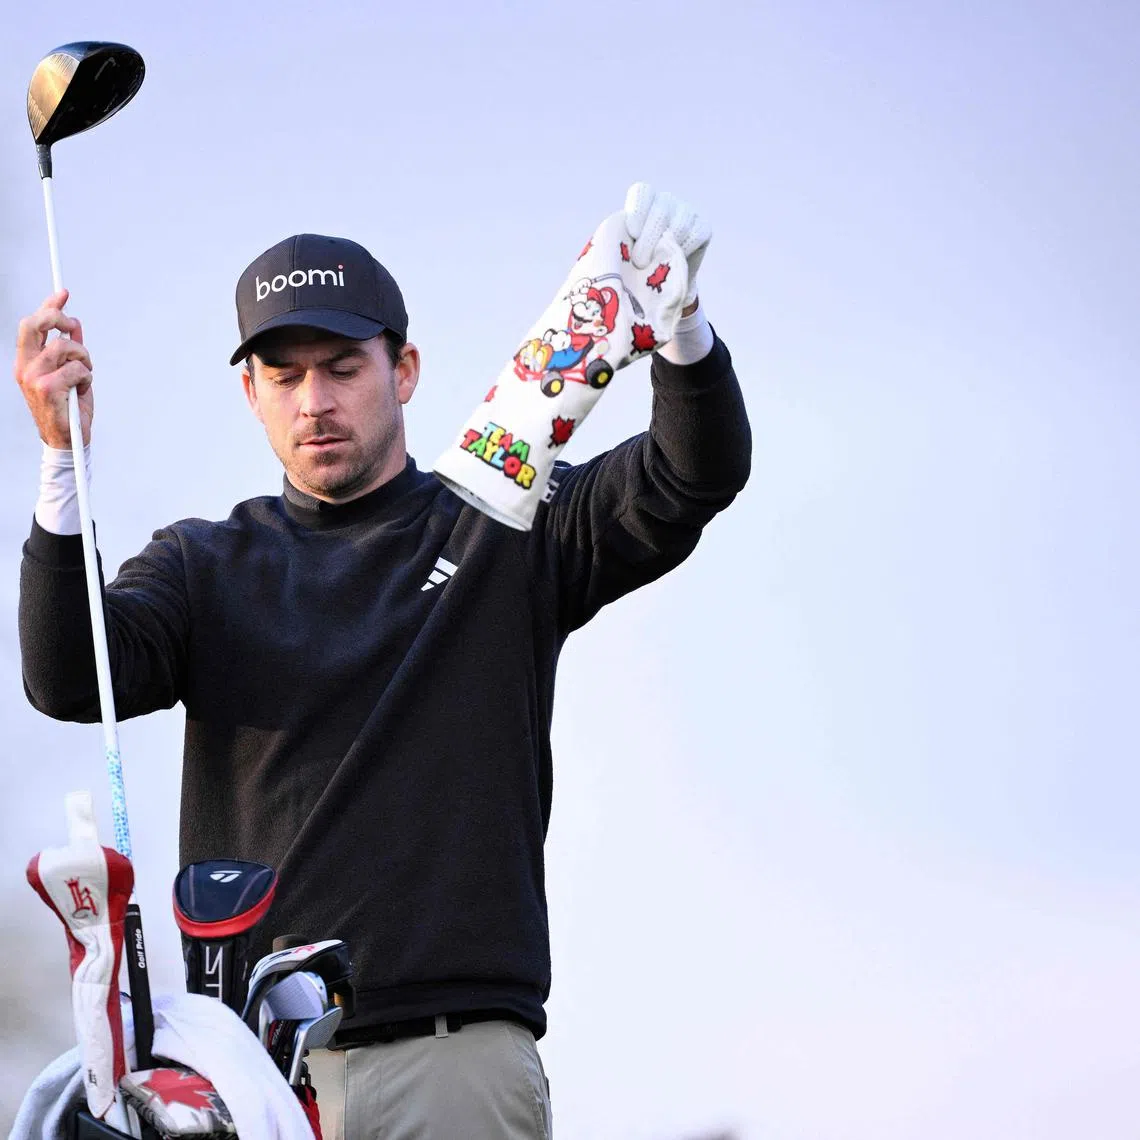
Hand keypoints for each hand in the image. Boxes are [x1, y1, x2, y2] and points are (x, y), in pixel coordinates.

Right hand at [13, 289, 92, 448]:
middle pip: (38, 324)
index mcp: (26, 362)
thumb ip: (70, 351)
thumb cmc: (68, 409)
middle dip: (61, 319)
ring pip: (65, 347)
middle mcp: (24, 367)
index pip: (32, 325)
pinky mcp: (48, 389)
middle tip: (75, 329)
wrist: (67, 442)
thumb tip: (75, 326)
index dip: (48, 306)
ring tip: (84, 375)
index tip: (63, 293)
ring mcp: (33, 378)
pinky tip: (82, 391)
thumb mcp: (70, 374)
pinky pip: (77, 369)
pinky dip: (87, 378)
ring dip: (84, 359)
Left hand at [623, 183, 710, 308]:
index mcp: (643, 202)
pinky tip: (673, 263)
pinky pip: (696, 235)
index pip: (642, 192)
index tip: (631, 233)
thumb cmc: (633, 268)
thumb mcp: (620, 255)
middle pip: (661, 209)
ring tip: (655, 265)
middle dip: (649, 237)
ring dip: (666, 246)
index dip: (638, 210)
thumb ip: (615, 249)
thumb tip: (602, 258)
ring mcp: (686, 213)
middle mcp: (666, 202)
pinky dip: (685, 250)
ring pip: (680, 223)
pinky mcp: (702, 228)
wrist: (662, 283)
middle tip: (639, 262)